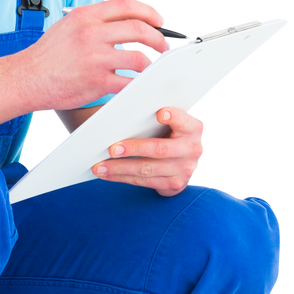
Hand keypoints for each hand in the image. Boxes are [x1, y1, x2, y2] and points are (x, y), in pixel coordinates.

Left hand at [91, 107, 205, 196]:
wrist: (186, 158)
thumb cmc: (171, 130)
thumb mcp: (173, 120)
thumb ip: (158, 113)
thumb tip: (125, 107)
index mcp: (195, 127)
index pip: (185, 121)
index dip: (174, 117)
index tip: (160, 113)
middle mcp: (194, 149)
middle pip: (160, 149)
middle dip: (133, 149)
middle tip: (111, 149)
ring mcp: (185, 170)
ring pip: (147, 169)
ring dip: (120, 168)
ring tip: (99, 166)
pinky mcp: (173, 185)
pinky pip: (144, 182)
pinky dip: (122, 177)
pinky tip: (106, 174)